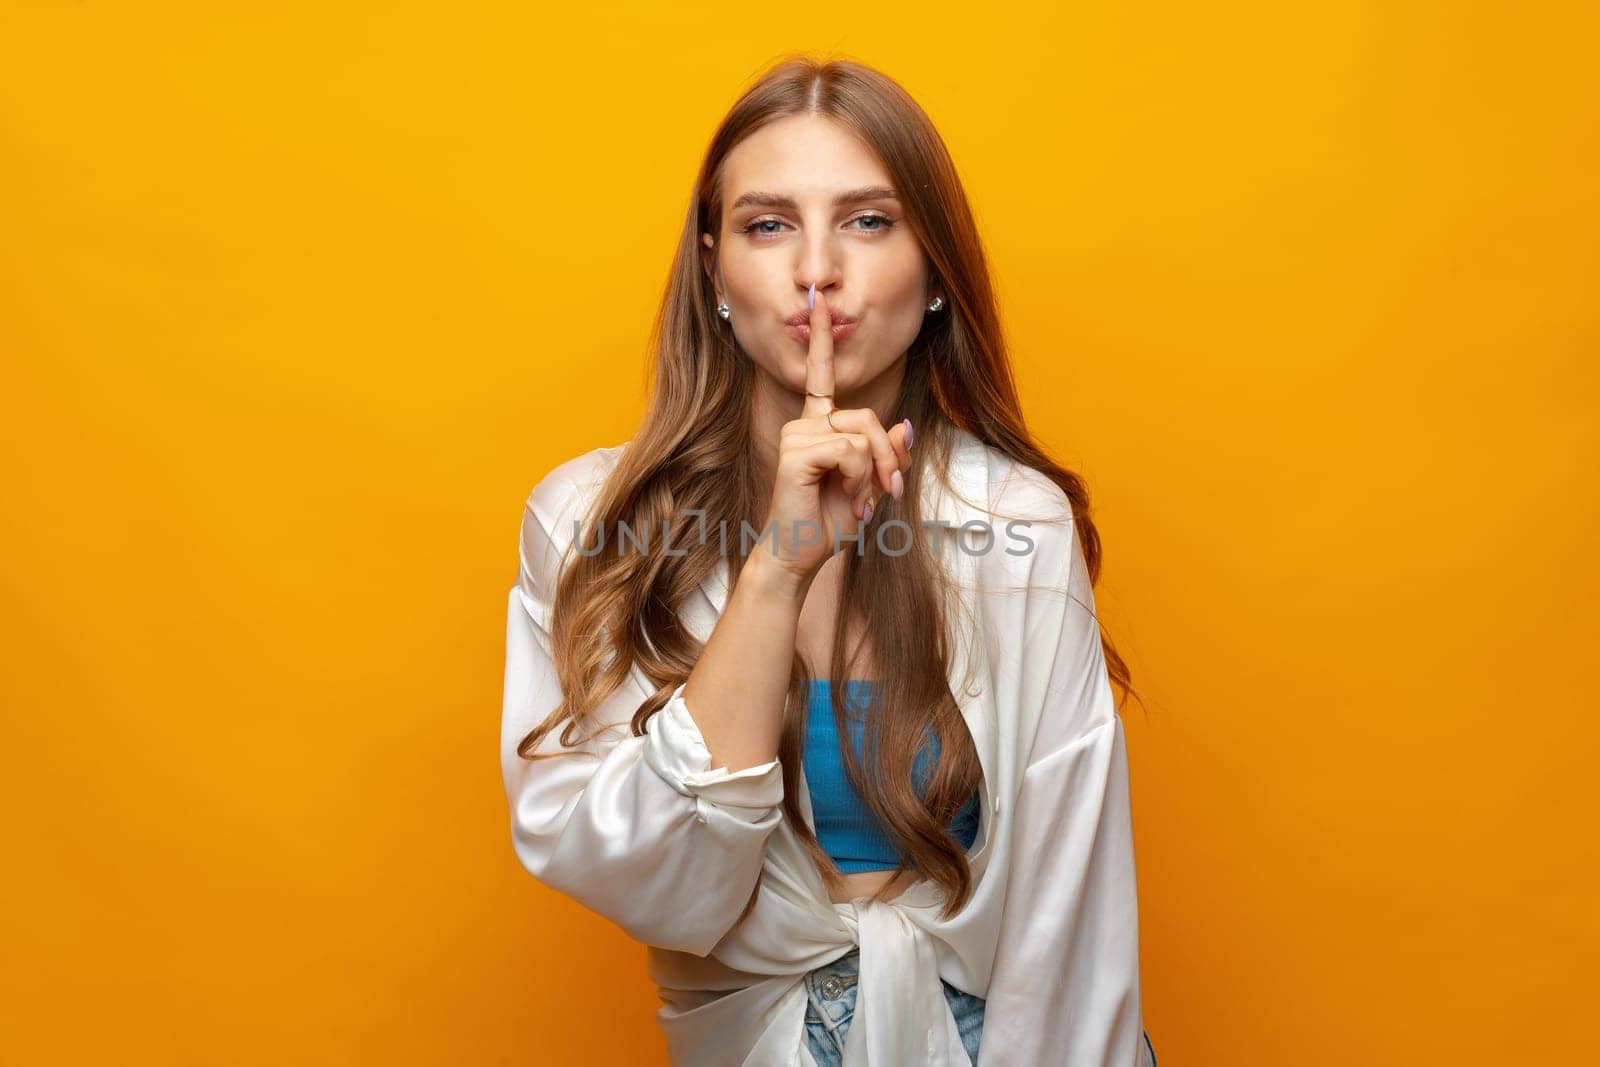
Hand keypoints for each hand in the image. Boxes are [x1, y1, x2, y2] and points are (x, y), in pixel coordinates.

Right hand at [757, 285, 912, 589]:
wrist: (800, 555)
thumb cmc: (829, 523)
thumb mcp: (871, 487)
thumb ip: (888, 456)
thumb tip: (903, 427)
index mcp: (819, 426)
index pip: (822, 376)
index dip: (824, 338)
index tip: (819, 299)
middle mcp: (805, 424)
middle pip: (868, 416)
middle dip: (887, 456)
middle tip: (886, 493)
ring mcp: (797, 435)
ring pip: (862, 433)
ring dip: (872, 472)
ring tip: (859, 501)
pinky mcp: (795, 452)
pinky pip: (850, 450)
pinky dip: (859, 478)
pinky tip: (846, 500)